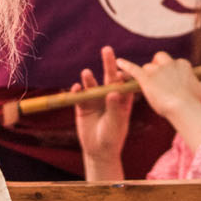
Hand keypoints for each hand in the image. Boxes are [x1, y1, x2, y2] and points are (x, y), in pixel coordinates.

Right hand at [72, 45, 133, 163]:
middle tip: (107, 49)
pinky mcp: (82, 106)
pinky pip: (79, 95)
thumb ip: (114, 108)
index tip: (122, 69)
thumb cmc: (112, 137)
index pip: (124, 82)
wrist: (98, 151)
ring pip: (92, 85)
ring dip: (89, 78)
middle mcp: (109, 95)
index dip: (124, 73)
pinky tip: (76, 88)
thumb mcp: (116, 123)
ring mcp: (95, 99)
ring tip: (86, 73)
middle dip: (108, 63)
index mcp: (122, 98)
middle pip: (109, 77)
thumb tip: (114, 92)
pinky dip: (77, 91)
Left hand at [114, 52, 200, 121]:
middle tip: (159, 82)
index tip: (174, 84)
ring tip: (146, 87)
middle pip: (160, 59)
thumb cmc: (195, 101)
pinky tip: (118, 63)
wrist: (182, 108)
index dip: (173, 74)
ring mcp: (156, 70)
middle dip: (159, 68)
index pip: (175, 64)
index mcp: (182, 64)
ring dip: (147, 76)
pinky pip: (133, 68)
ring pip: (148, 68)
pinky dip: (125, 66)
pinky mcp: (145, 77)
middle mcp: (169, 63)